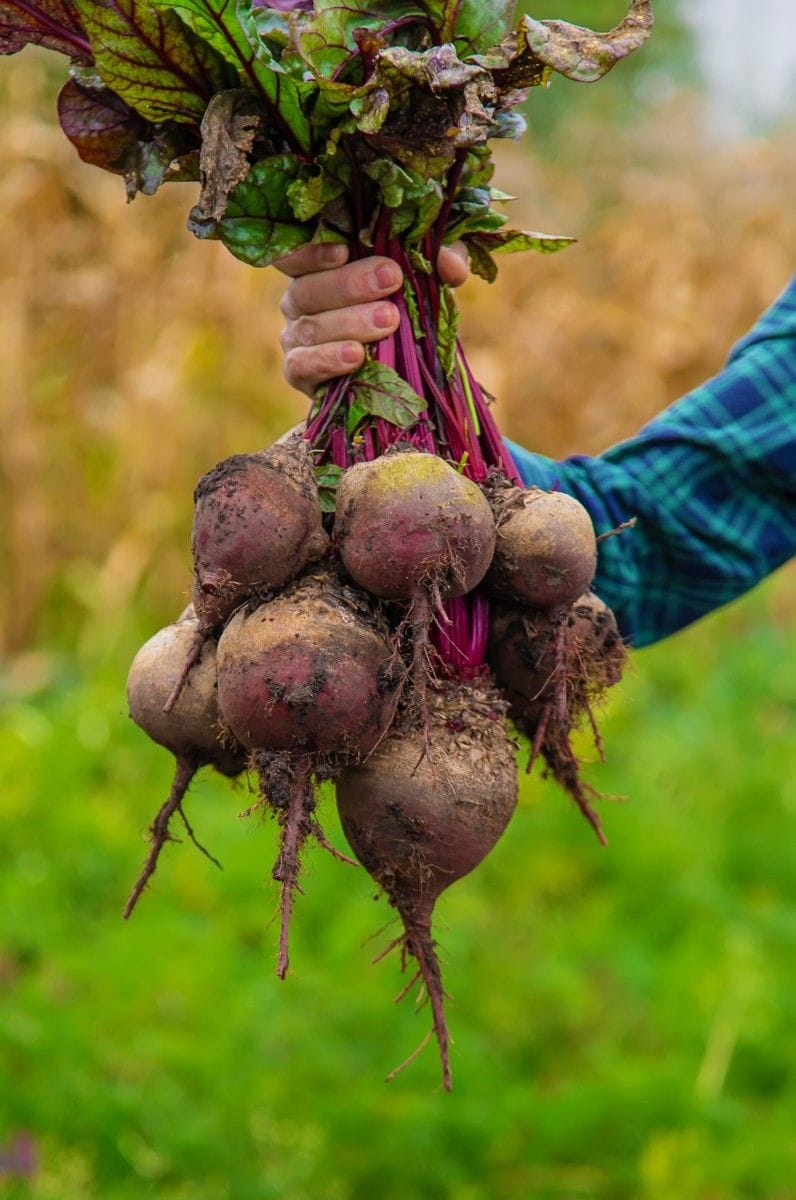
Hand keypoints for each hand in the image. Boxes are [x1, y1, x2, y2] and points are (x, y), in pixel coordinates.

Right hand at [275, 243, 468, 394]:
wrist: (394, 378)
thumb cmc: (402, 311)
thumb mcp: (426, 280)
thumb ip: (440, 262)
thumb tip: (451, 265)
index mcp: (317, 269)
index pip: (297, 254)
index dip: (312, 251)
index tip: (344, 250)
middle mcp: (298, 300)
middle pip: (307, 288)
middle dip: (350, 284)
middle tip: (391, 280)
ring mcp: (294, 338)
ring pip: (310, 326)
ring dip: (349, 322)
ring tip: (387, 320)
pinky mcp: (298, 373)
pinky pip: (301, 365)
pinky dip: (328, 359)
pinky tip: (356, 356)